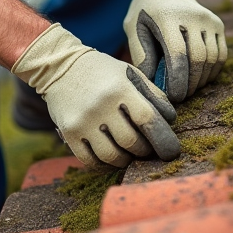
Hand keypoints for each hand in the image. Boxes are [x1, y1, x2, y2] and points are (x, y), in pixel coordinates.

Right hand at [11, 24, 179, 168]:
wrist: (60, 67)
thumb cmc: (102, 71)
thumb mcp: (129, 73)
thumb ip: (152, 94)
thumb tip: (171, 120)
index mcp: (120, 88)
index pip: (147, 119)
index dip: (163, 138)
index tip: (172, 150)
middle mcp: (101, 105)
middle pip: (131, 141)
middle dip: (145, 151)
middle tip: (149, 150)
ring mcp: (83, 121)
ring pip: (111, 155)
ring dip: (126, 160)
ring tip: (131, 154)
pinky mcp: (69, 133)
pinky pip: (90, 161)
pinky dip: (105, 165)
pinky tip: (112, 158)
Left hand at [124, 0, 227, 101]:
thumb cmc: (145, 12)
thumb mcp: (134, 27)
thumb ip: (140, 53)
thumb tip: (152, 82)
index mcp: (168, 16)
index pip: (177, 54)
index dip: (177, 79)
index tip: (172, 96)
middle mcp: (193, 16)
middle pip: (198, 59)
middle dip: (190, 83)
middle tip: (180, 96)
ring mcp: (208, 19)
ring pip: (212, 59)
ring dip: (201, 80)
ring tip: (188, 88)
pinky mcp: (218, 24)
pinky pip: (221, 54)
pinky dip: (212, 71)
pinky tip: (200, 78)